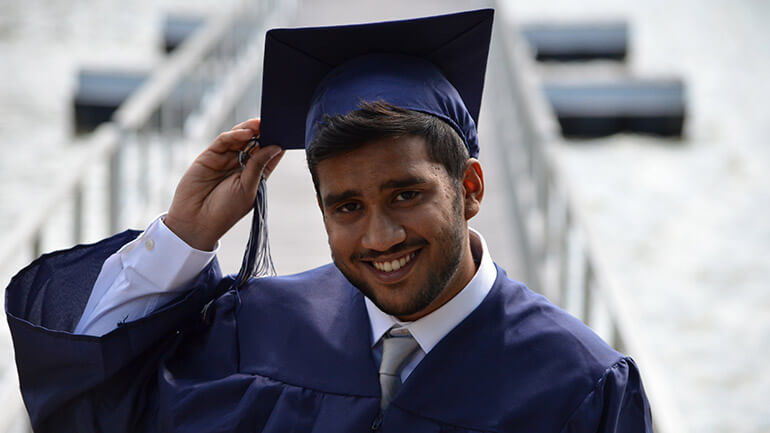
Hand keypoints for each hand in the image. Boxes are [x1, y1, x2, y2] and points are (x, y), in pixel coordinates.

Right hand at [165, 118, 284, 250]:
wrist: (196, 221)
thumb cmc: (225, 210)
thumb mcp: (248, 188)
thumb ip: (259, 166)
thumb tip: (276, 147)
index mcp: (255, 175)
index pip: (269, 154)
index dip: (277, 143)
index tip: (286, 131)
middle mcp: (241, 165)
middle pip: (255, 142)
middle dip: (264, 132)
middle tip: (273, 121)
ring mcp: (225, 159)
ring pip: (240, 138)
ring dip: (250, 130)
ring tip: (260, 123)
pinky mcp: (210, 155)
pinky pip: (224, 141)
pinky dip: (235, 135)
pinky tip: (245, 133)